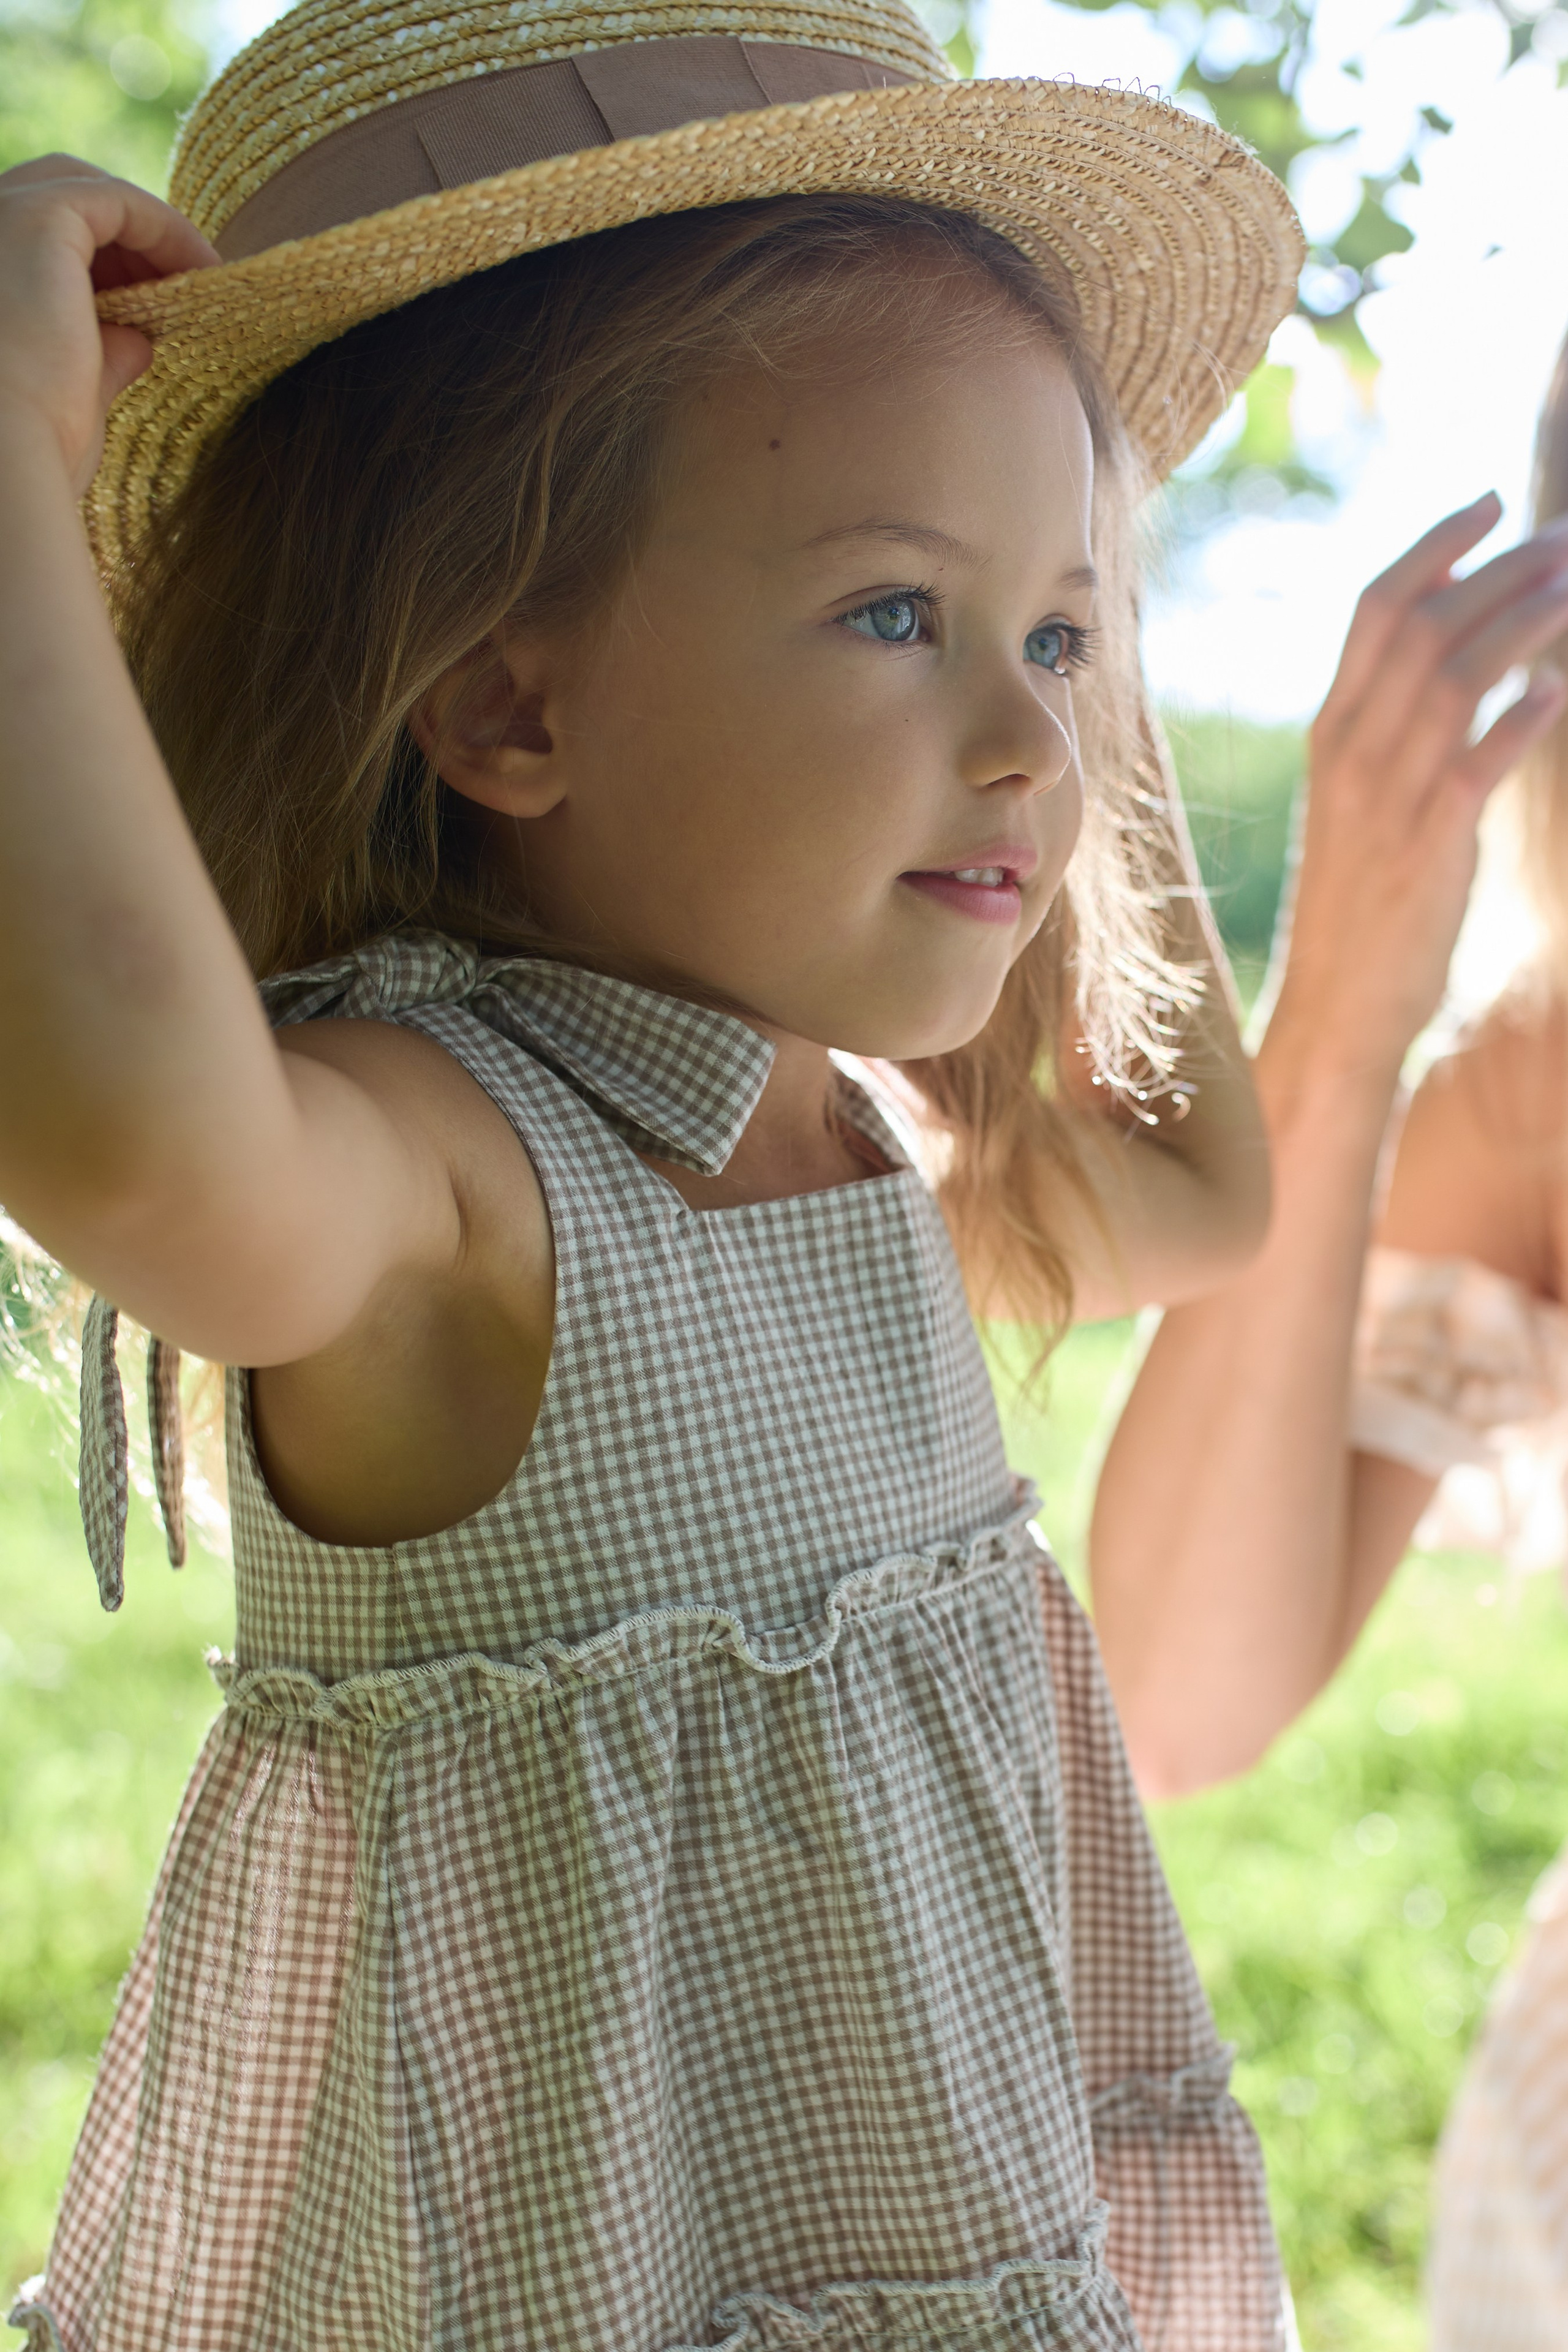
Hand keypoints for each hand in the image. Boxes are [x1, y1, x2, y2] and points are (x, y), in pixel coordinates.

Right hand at [0, 156, 215, 496]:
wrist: (9, 458)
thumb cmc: (32, 442)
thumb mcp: (70, 386)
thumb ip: (102, 350)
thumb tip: (139, 340)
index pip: (39, 238)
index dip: (103, 259)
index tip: (161, 297)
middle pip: (56, 199)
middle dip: (122, 236)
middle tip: (180, 282)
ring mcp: (2, 215)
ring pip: (85, 190)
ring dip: (148, 230)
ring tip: (201, 277)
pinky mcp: (40, 214)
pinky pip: (117, 200)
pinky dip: (164, 225)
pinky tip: (203, 265)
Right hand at [1275, 493, 1567, 1083]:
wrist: (1338, 1005)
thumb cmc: (1362, 906)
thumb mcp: (1363, 803)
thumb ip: (1397, 727)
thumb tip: (1466, 652)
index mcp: (1331, 733)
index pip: (1376, 609)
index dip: (1435, 546)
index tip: (1491, 503)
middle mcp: (1351, 751)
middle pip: (1425, 626)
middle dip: (1501, 574)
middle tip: (1566, 545)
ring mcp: (1386, 797)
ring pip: (1453, 679)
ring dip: (1523, 626)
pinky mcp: (1427, 845)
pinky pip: (1477, 762)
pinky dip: (1521, 719)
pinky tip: (1558, 692)